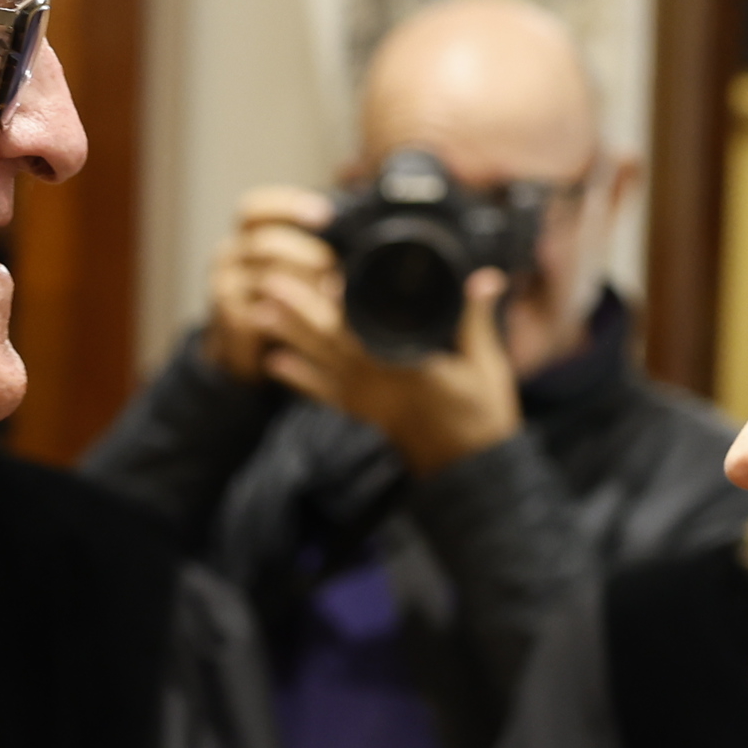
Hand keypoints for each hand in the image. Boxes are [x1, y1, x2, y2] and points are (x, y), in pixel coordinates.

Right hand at [200, 185, 339, 389]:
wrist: (250, 345)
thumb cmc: (279, 296)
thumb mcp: (297, 263)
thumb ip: (317, 242)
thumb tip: (357, 222)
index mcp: (247, 234)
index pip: (255, 210)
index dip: (288, 206)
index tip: (325, 213)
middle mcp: (231, 255)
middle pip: (264, 244)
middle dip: (305, 253)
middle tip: (331, 264)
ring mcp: (226, 288)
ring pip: (264, 280)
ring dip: (302, 287)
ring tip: (331, 294)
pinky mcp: (229, 320)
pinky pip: (258, 315)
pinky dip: (287, 317)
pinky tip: (309, 320)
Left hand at [203, 188, 522, 477]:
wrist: (469, 470)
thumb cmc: (481, 416)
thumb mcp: (486, 364)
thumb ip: (476, 319)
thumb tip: (484, 276)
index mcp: (413, 368)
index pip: (373, 330)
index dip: (347, 306)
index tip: (325, 279)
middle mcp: (382, 383)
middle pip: (334, 342)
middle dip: (301, 312)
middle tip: (271, 282)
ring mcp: (369, 401)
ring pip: (321, 364)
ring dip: (290, 338)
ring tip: (261, 313)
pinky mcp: (364, 414)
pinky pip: (324, 395)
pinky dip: (299, 379)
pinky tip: (274, 362)